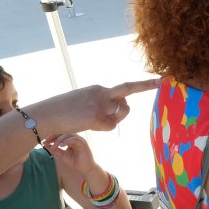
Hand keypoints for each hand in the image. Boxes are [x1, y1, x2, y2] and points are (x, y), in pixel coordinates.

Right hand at [29, 80, 159, 137]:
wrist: (47, 115)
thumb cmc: (62, 111)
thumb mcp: (83, 102)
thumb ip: (100, 104)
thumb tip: (114, 111)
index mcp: (99, 89)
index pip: (125, 88)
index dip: (144, 85)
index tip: (162, 81)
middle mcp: (102, 93)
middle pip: (128, 97)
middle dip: (137, 96)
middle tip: (154, 87)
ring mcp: (100, 104)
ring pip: (121, 114)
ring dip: (112, 121)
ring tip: (91, 121)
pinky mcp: (97, 117)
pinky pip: (110, 127)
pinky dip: (102, 128)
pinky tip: (87, 125)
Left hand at [43, 133, 97, 179]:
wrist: (85, 169)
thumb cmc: (75, 162)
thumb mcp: (62, 155)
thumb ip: (55, 150)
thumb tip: (45, 145)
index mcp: (70, 140)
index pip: (59, 135)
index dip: (51, 137)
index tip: (44, 142)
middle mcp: (75, 138)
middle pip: (63, 133)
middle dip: (53, 136)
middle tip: (46, 141)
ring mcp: (79, 140)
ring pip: (68, 135)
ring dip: (59, 140)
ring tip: (54, 146)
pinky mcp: (83, 143)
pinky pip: (74, 139)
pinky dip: (67, 141)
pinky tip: (61, 145)